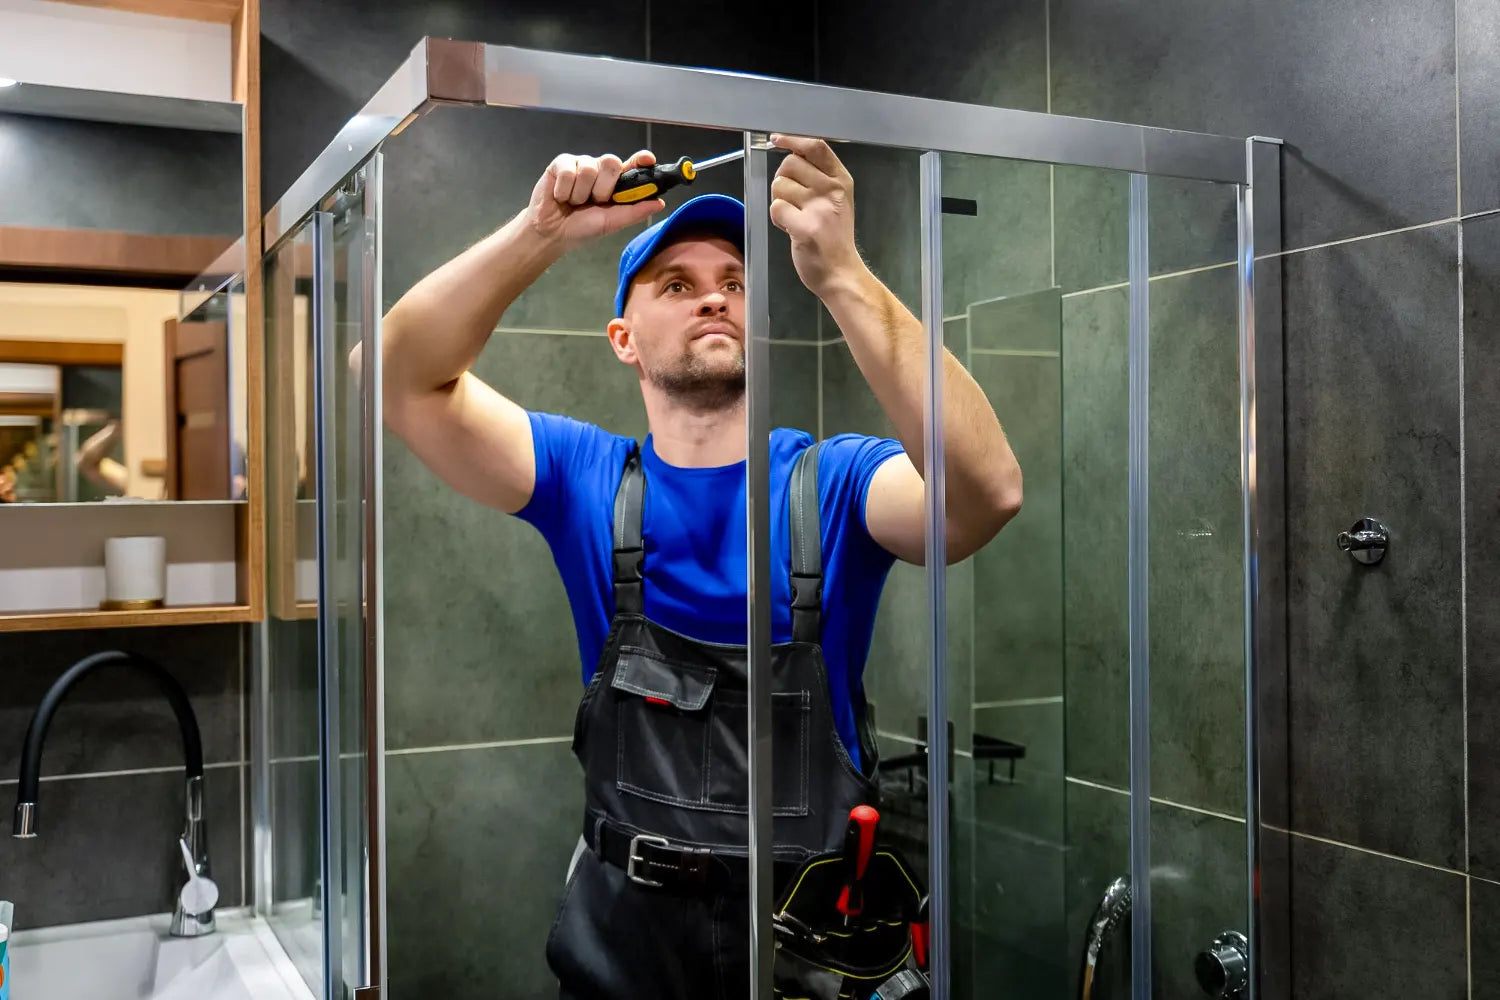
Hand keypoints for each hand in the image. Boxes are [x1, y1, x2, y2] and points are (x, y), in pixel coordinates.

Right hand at [527, 150, 665, 248]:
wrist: (552, 233)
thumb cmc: (582, 228)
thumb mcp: (612, 223)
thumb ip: (634, 212)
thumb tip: (660, 203)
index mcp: (615, 182)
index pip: (632, 165)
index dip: (641, 160)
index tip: (648, 160)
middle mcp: (600, 169)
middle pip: (612, 162)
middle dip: (603, 188)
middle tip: (594, 202)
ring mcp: (580, 164)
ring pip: (589, 168)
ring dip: (581, 193)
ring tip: (574, 202)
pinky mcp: (561, 164)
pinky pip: (569, 171)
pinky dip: (565, 190)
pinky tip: (561, 196)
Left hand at [768, 134, 865, 297]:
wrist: (841, 273)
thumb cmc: (834, 237)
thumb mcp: (837, 199)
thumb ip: (819, 176)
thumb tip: (792, 151)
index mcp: (841, 180)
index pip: (815, 147)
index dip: (792, 139)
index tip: (778, 139)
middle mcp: (832, 190)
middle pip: (790, 164)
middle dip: (783, 180)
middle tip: (792, 199)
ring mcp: (819, 208)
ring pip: (779, 186)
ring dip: (780, 201)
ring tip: (794, 216)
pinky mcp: (804, 227)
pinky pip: (776, 208)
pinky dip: (777, 219)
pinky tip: (790, 227)